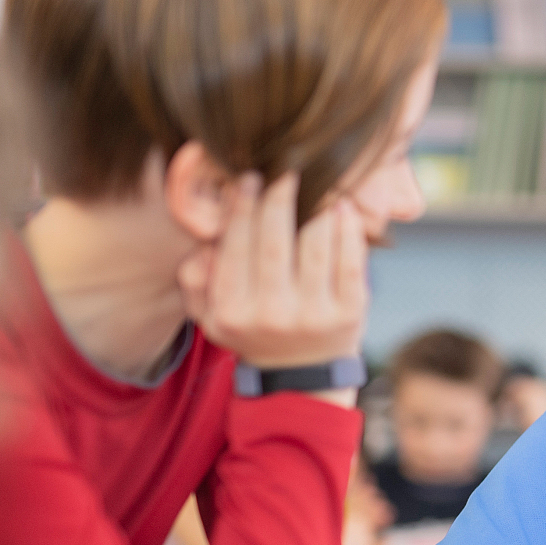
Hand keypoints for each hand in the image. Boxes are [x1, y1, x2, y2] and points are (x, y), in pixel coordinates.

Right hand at [180, 172, 367, 371]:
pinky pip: (350, 261)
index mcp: (233, 311)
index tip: (249, 177)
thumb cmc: (253, 328)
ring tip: (317, 183)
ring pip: (316, 247)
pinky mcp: (350, 312)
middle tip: (285, 169)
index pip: (236, 247)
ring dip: (316, 209)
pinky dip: (348, 229)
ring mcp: (314, 314)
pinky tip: (342, 207)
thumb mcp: (210, 315)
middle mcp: (272, 314)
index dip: (242, 207)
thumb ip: (195, 279)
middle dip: (279, 198)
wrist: (301, 375)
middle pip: (275, 242)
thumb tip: (206, 242)